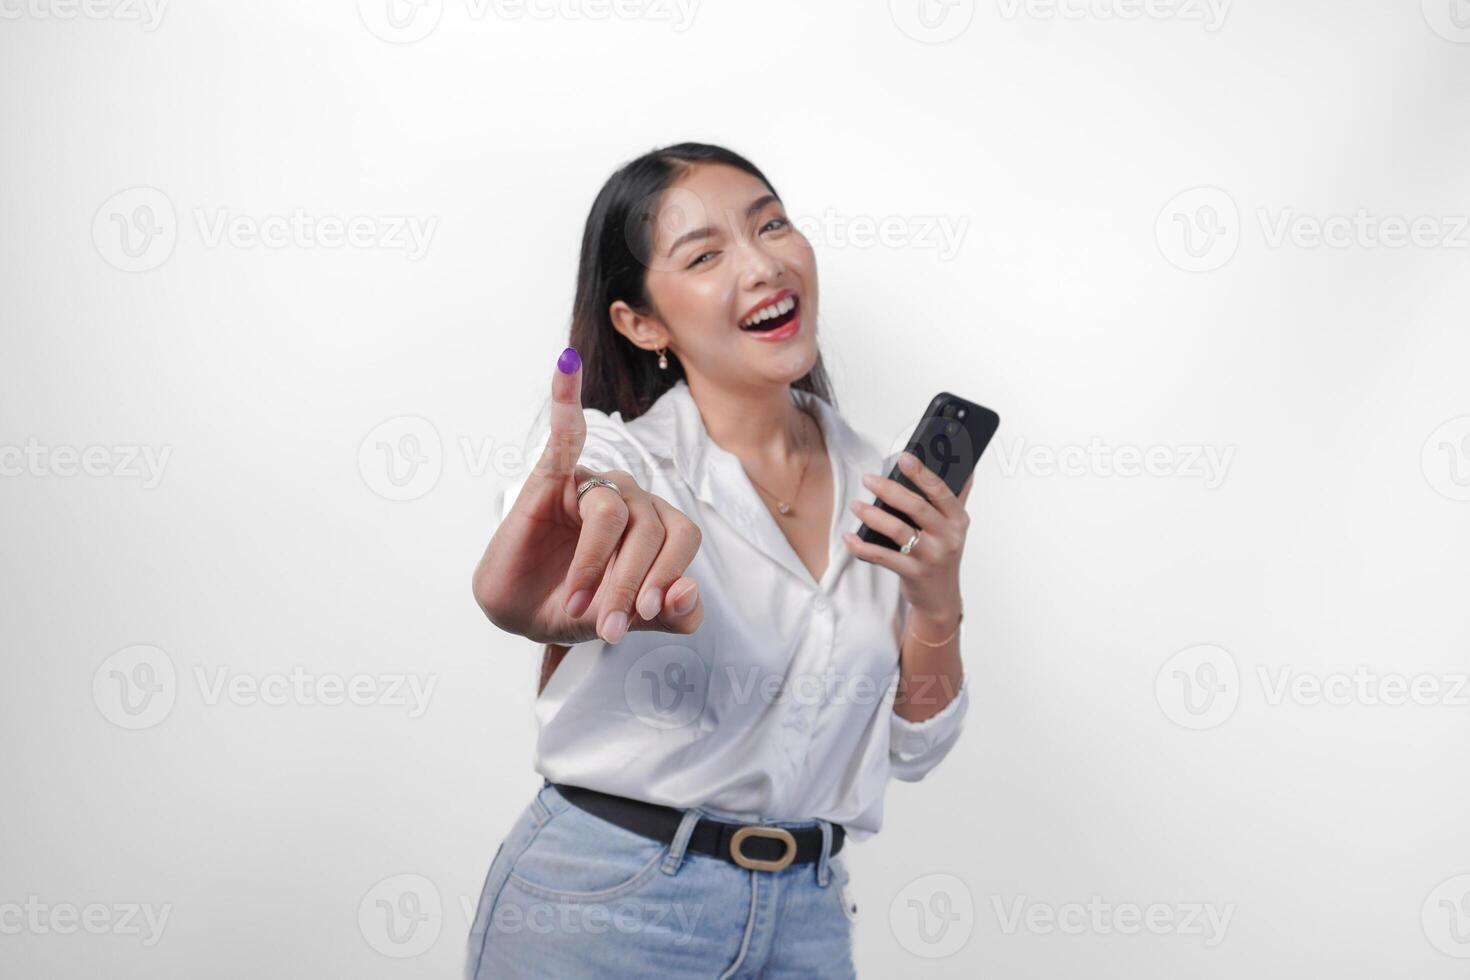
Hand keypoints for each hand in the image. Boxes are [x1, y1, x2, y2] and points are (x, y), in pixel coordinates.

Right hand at [472, 350, 704, 644]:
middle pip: (653, 528)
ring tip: (575, 605)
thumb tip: (688, 592)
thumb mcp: (626, 619)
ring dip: (595, 567)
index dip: (668, 575)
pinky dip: (566, 397)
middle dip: (629, 583)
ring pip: (615, 513)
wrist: (519, 613)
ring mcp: (591, 483)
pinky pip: (564, 433)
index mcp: (656, 523)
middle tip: (605, 625)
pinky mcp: (551, 477)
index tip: (639, 616)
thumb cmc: (576, 607)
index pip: (683, 536)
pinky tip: (567, 365)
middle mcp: (630, 497)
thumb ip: (668, 612)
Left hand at [842, 452, 973, 619]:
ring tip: (856, 505)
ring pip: (898, 531)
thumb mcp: (954, 527)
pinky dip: (863, 547)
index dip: (922, 473)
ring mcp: (930, 557)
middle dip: (890, 490)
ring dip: (873, 516)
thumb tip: (966, 468)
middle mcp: (947, 537)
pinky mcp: (913, 573)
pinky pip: (883, 557)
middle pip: (917, 508)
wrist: (941, 598)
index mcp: (958, 519)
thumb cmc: (942, 556)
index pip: (941, 491)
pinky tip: (849, 537)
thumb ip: (957, 498)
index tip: (904, 457)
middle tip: (869, 479)